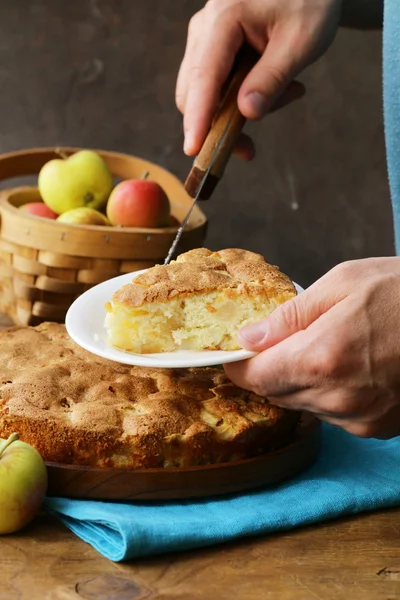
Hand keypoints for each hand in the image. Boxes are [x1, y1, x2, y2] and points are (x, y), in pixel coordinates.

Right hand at [176, 0, 341, 157]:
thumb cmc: (309, 0)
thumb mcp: (302, 41)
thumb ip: (273, 78)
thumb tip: (247, 114)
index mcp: (224, 19)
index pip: (204, 78)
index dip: (198, 118)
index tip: (194, 150)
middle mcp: (204, 28)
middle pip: (194, 93)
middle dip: (219, 125)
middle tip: (252, 148)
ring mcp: (205, 38)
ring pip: (204, 94)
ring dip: (237, 111)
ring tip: (291, 92)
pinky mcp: (213, 48)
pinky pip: (216, 86)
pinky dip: (241, 98)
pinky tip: (278, 86)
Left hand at [225, 258, 399, 438]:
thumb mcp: (341, 284)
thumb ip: (288, 316)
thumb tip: (248, 339)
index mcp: (321, 358)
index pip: (256, 378)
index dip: (239, 367)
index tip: (235, 355)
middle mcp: (337, 399)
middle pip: (276, 395)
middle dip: (268, 372)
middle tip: (276, 345)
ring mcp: (360, 419)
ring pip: (304, 406)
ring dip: (299, 383)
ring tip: (321, 350)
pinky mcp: (379, 428)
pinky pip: (334, 416)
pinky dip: (327, 395)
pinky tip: (346, 368)